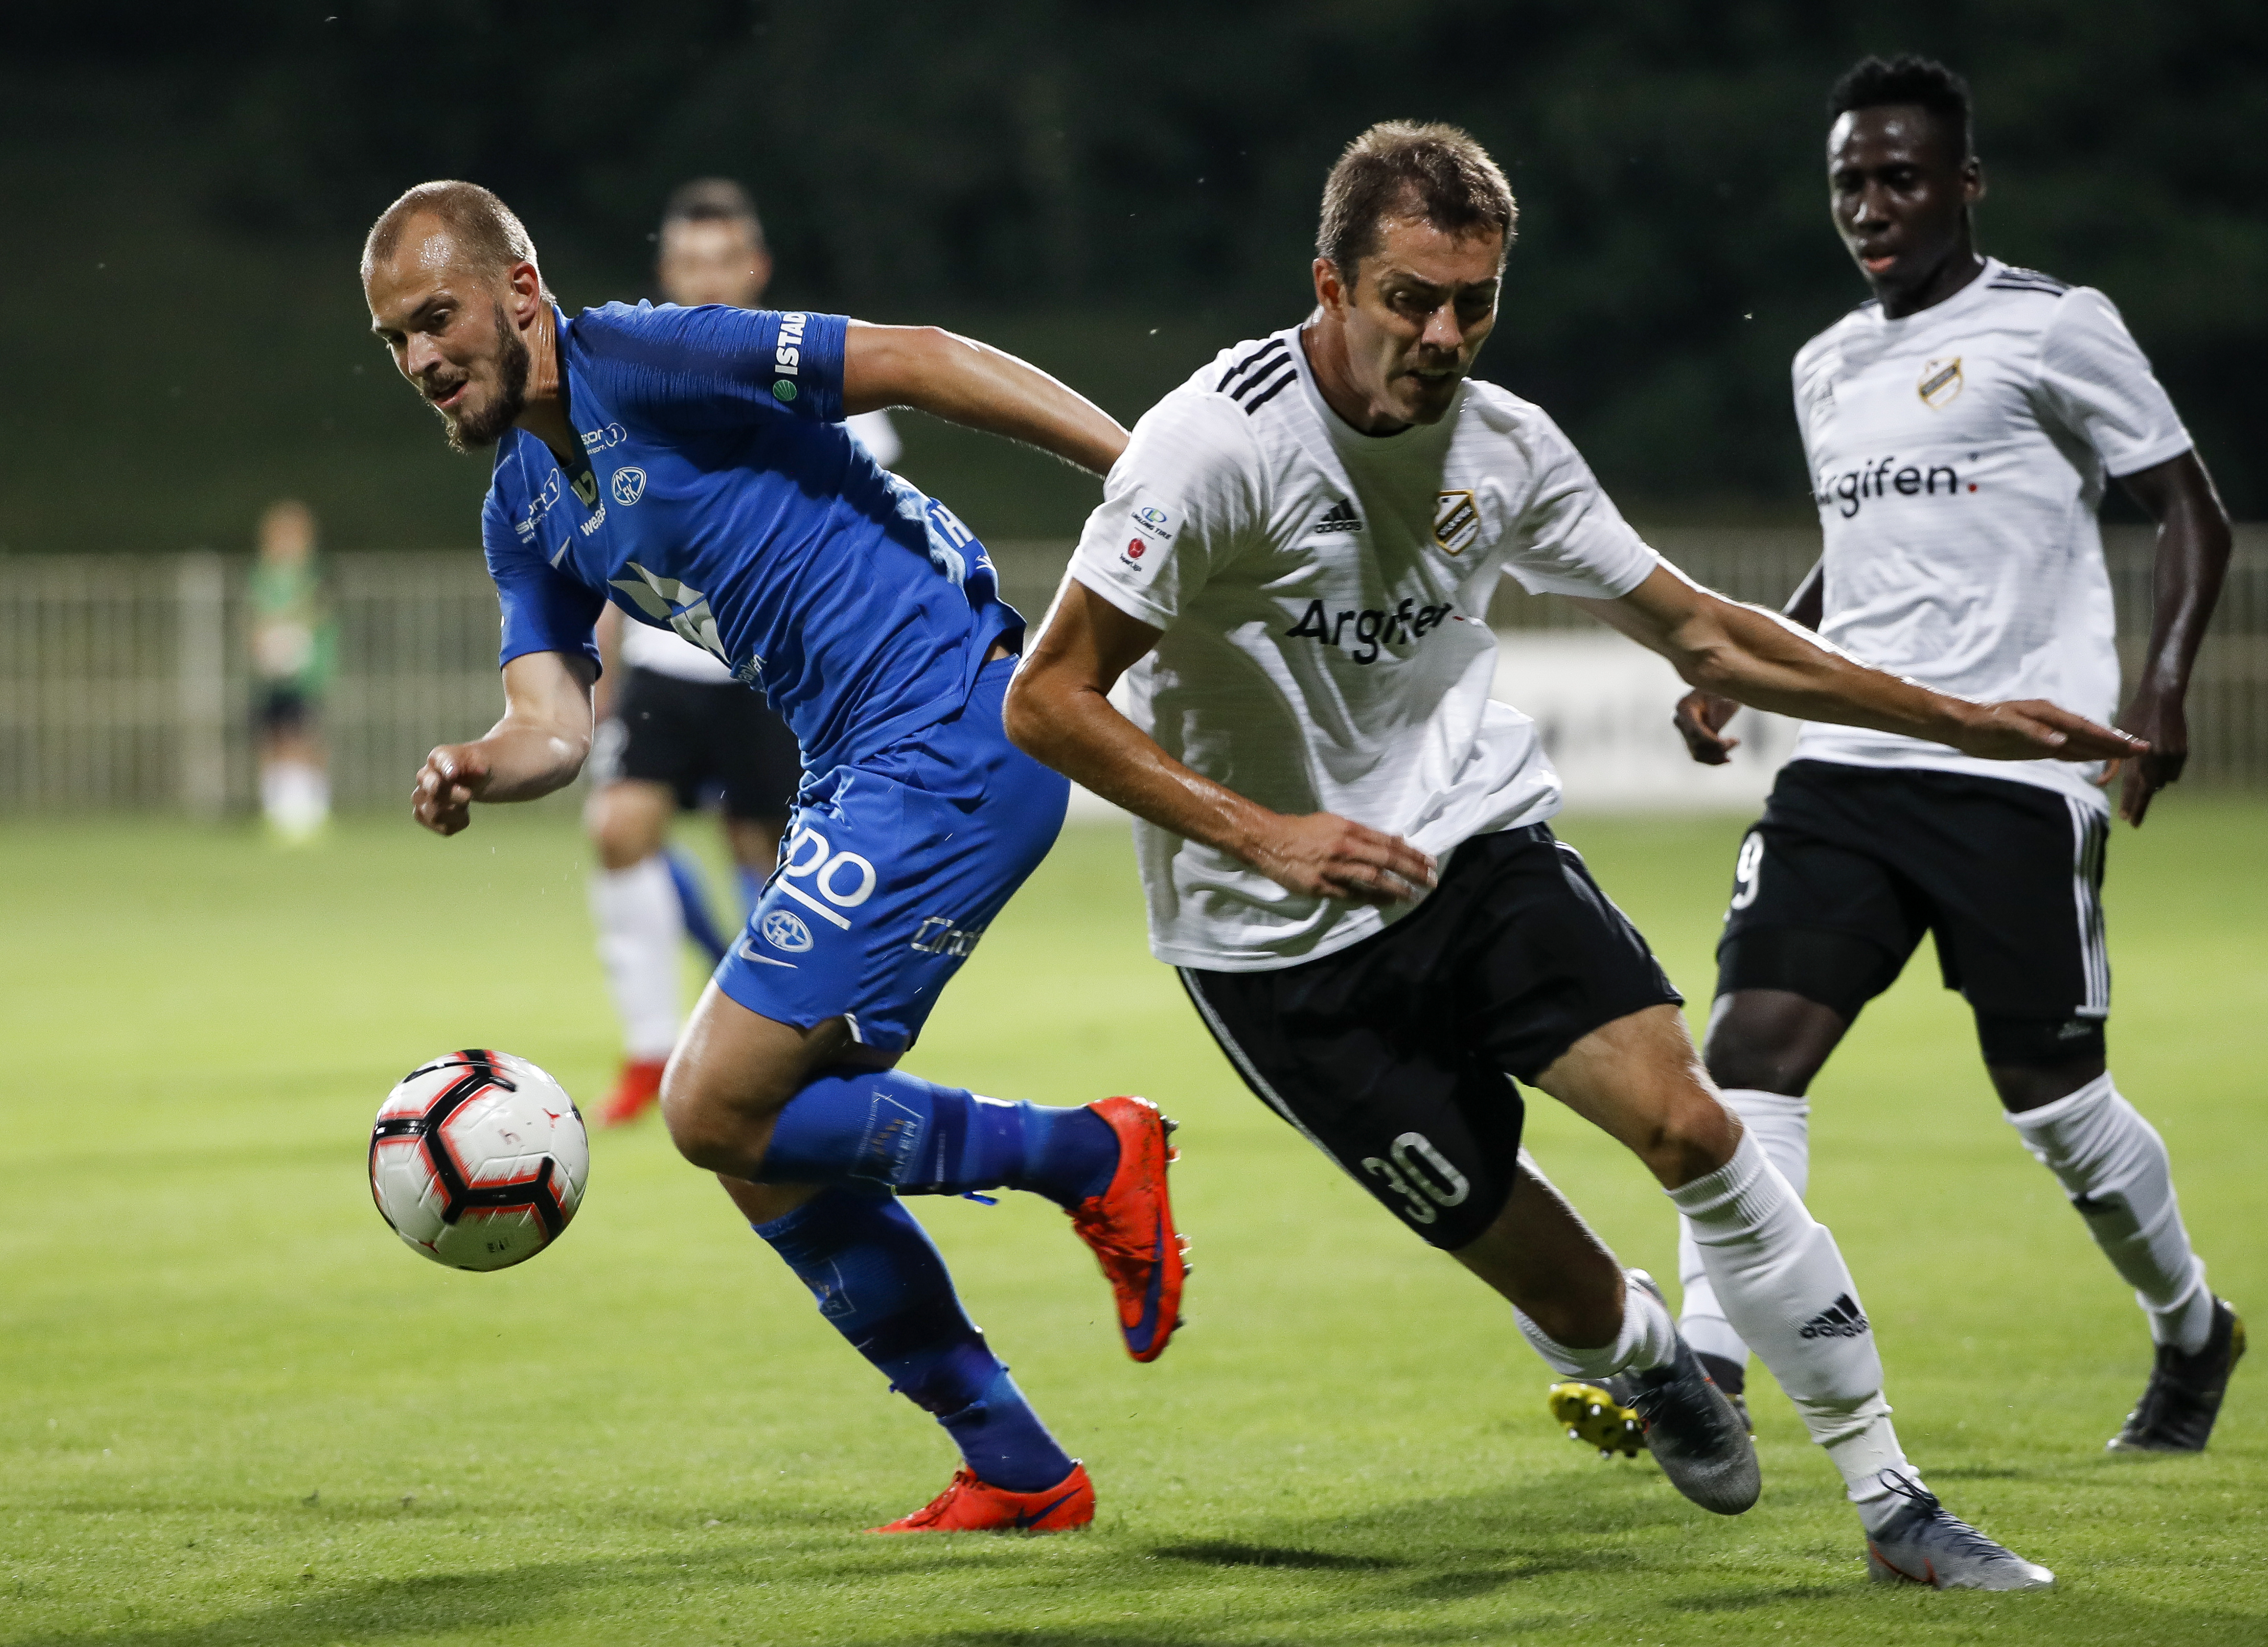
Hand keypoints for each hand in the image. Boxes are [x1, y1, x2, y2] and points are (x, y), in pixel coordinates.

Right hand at [412, 742, 490, 835]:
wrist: (476, 779)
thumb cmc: (474, 767)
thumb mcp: (476, 759)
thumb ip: (465, 763)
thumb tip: (452, 772)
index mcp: (436, 759)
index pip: (437, 765)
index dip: (446, 771)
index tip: (454, 775)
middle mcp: (423, 780)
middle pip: (434, 794)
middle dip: (457, 797)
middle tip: (469, 795)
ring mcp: (422, 800)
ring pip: (435, 816)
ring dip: (457, 812)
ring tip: (464, 803)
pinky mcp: (427, 819)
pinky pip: (444, 829)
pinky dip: (459, 823)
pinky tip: (461, 813)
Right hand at [1243, 811, 1437, 905]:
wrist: (1269, 841)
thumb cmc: (1303, 830)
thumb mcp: (1335, 823)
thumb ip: (1363, 833)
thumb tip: (1393, 840)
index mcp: (1349, 829)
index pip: (1388, 842)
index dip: (1412, 852)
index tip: (1430, 861)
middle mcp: (1344, 847)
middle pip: (1386, 859)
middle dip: (1412, 871)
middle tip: (1431, 881)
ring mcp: (1333, 868)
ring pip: (1372, 879)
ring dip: (1396, 889)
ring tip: (1413, 896)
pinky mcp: (1320, 886)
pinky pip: (1351, 895)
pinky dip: (1371, 899)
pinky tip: (1386, 902)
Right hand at [1672, 689, 1742, 764]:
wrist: (1722, 689)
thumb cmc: (1724, 690)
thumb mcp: (1723, 699)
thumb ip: (1716, 718)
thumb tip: (1714, 736)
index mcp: (1684, 706)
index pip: (1694, 731)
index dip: (1712, 741)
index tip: (1730, 741)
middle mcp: (1679, 719)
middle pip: (1695, 743)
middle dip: (1717, 748)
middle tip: (1736, 742)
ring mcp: (1683, 729)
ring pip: (1695, 753)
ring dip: (1714, 758)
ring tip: (1730, 757)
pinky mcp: (1691, 738)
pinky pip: (1698, 754)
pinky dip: (1712, 759)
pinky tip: (1726, 759)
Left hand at [1946, 699, 2147, 764]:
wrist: (1962, 726)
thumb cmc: (1982, 723)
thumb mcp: (2004, 726)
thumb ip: (2033, 734)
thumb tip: (2061, 742)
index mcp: (2048, 716)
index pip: (2085, 729)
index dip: (2109, 739)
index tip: (2132, 745)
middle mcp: (2052, 723)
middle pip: (2090, 734)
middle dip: (2116, 743)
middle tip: (2145, 750)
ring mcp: (2047, 734)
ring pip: (2082, 743)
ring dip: (2104, 749)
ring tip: (2129, 754)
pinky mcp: (2038, 745)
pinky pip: (2067, 751)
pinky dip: (2084, 754)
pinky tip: (2094, 759)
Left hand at [2096, 687, 2187, 826]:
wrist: (2162, 698)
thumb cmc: (2134, 716)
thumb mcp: (2116, 736)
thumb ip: (2112, 762)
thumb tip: (2100, 783)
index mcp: (2139, 753)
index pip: (2135, 785)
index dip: (2130, 803)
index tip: (2126, 819)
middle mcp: (2158, 757)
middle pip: (2150, 790)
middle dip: (2141, 805)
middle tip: (2133, 822)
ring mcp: (2173, 756)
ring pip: (2162, 783)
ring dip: (2152, 787)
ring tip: (2141, 790)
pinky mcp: (2184, 752)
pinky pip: (2173, 773)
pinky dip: (2164, 775)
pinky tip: (2156, 770)